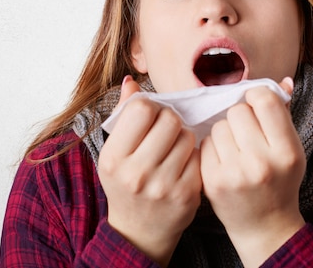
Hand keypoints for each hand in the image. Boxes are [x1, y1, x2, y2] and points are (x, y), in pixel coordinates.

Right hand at [97, 76, 201, 266]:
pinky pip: (199, 155)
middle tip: (166, 131)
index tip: (150, 118)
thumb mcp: (115, 152)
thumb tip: (132, 81)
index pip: (141, 109)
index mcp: (113, 158)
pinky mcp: (187, 194)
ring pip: (188, 135)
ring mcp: (163, 185)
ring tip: (173, 149)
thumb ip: (124, 115)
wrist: (139, 231)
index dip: (150, 108)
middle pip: (169, 119)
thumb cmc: (126, 183)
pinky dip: (193, 156)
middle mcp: (136, 173)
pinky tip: (183, 165)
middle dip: (170, 120)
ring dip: (183, 137)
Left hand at [200, 77, 305, 266]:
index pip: (266, 101)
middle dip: (240, 116)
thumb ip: (283, 115)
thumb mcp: (291, 149)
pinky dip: (212, 147)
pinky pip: (205, 143)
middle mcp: (262, 163)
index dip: (257, 97)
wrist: (265, 225)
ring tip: (235, 149)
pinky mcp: (213, 181)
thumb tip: (283, 81)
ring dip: (225, 131)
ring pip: (219, 126)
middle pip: (238, 111)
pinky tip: (223, 160)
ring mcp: (236, 174)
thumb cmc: (279, 180)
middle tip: (246, 133)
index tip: (255, 104)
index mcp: (287, 152)